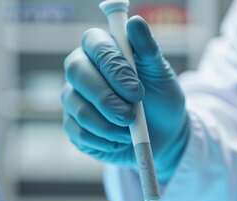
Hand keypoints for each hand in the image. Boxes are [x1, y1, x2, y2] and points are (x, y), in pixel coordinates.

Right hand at [62, 16, 188, 181]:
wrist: (164, 134)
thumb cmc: (161, 98)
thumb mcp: (161, 74)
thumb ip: (148, 49)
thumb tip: (135, 23)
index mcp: (102, 49)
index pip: (94, 43)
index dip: (112, 66)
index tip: (136, 91)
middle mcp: (82, 70)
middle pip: (76, 72)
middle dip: (105, 98)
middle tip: (130, 116)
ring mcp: (73, 98)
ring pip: (77, 107)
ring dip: (108, 124)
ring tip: (131, 128)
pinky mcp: (72, 126)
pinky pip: (79, 133)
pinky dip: (104, 140)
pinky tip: (120, 140)